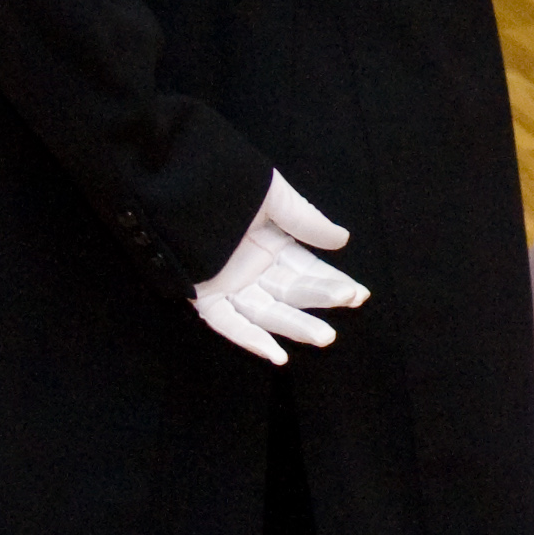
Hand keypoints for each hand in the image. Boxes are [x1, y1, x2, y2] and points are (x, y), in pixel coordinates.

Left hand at [190, 173, 370, 365]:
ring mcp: (231, 286)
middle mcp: (254, 269)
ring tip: (325, 336)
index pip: (308, 269)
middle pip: (293, 292)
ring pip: (267, 313)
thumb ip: (305, 219)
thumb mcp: (272, 196)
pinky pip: (230, 324)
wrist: (175, 178)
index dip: (333, 281)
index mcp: (271, 244)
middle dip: (323, 299)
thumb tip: (342, 240)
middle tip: (349, 303)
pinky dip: (251, 340)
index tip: (358, 293)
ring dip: (296, 326)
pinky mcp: (206, 298)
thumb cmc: (225, 182)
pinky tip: (277, 356)